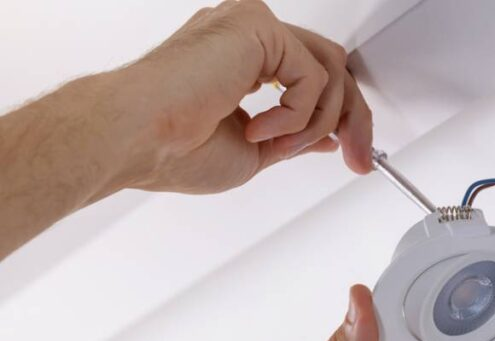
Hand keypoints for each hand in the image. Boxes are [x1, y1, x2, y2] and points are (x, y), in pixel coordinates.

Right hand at [125, 0, 372, 192]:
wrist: (135, 138)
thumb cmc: (173, 148)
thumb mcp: (255, 151)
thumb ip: (294, 137)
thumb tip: (329, 137)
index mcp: (245, 60)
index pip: (315, 77)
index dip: (342, 117)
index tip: (354, 154)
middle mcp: (250, 37)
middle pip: (333, 66)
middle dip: (353, 118)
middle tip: (358, 159)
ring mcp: (253, 26)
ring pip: (329, 70)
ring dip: (317, 123)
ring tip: (278, 145)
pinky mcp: (257, 26)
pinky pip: (312, 76)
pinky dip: (295, 115)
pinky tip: (256, 128)